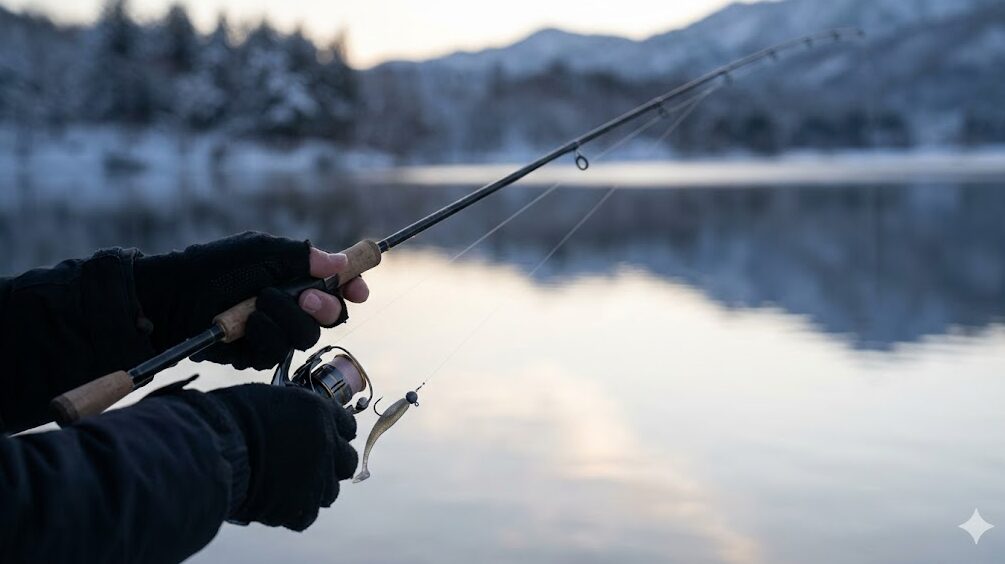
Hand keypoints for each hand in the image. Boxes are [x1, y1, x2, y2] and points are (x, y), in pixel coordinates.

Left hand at [134, 232, 368, 369]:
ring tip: (258, 304)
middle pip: (330, 316)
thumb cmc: (213, 267)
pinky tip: (244, 326)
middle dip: (323, 306)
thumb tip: (338, 261)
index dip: (352, 287)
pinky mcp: (256, 354)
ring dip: (286, 318)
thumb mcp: (260, 252)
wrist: (170, 297)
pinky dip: (263, 335)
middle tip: (306, 297)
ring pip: (306, 336)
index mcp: (294, 277)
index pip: (336, 285)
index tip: (358, 290)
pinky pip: (277, 353)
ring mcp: (274, 331)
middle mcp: (290, 305)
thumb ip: (300, 256)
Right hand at [208, 384, 357, 529]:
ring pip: (330, 492)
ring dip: (314, 490)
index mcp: (320, 413)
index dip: (337, 433)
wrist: (216, 444)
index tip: (326, 438)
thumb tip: (291, 423)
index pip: (348, 426)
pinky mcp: (298, 505)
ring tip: (290, 488)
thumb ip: (293, 414)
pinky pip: (306, 516)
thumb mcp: (271, 399)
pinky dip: (295, 512)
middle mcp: (326, 445)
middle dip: (332, 465)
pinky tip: (279, 504)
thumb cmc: (232, 415)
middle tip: (312, 466)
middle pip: (347, 462)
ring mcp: (315, 477)